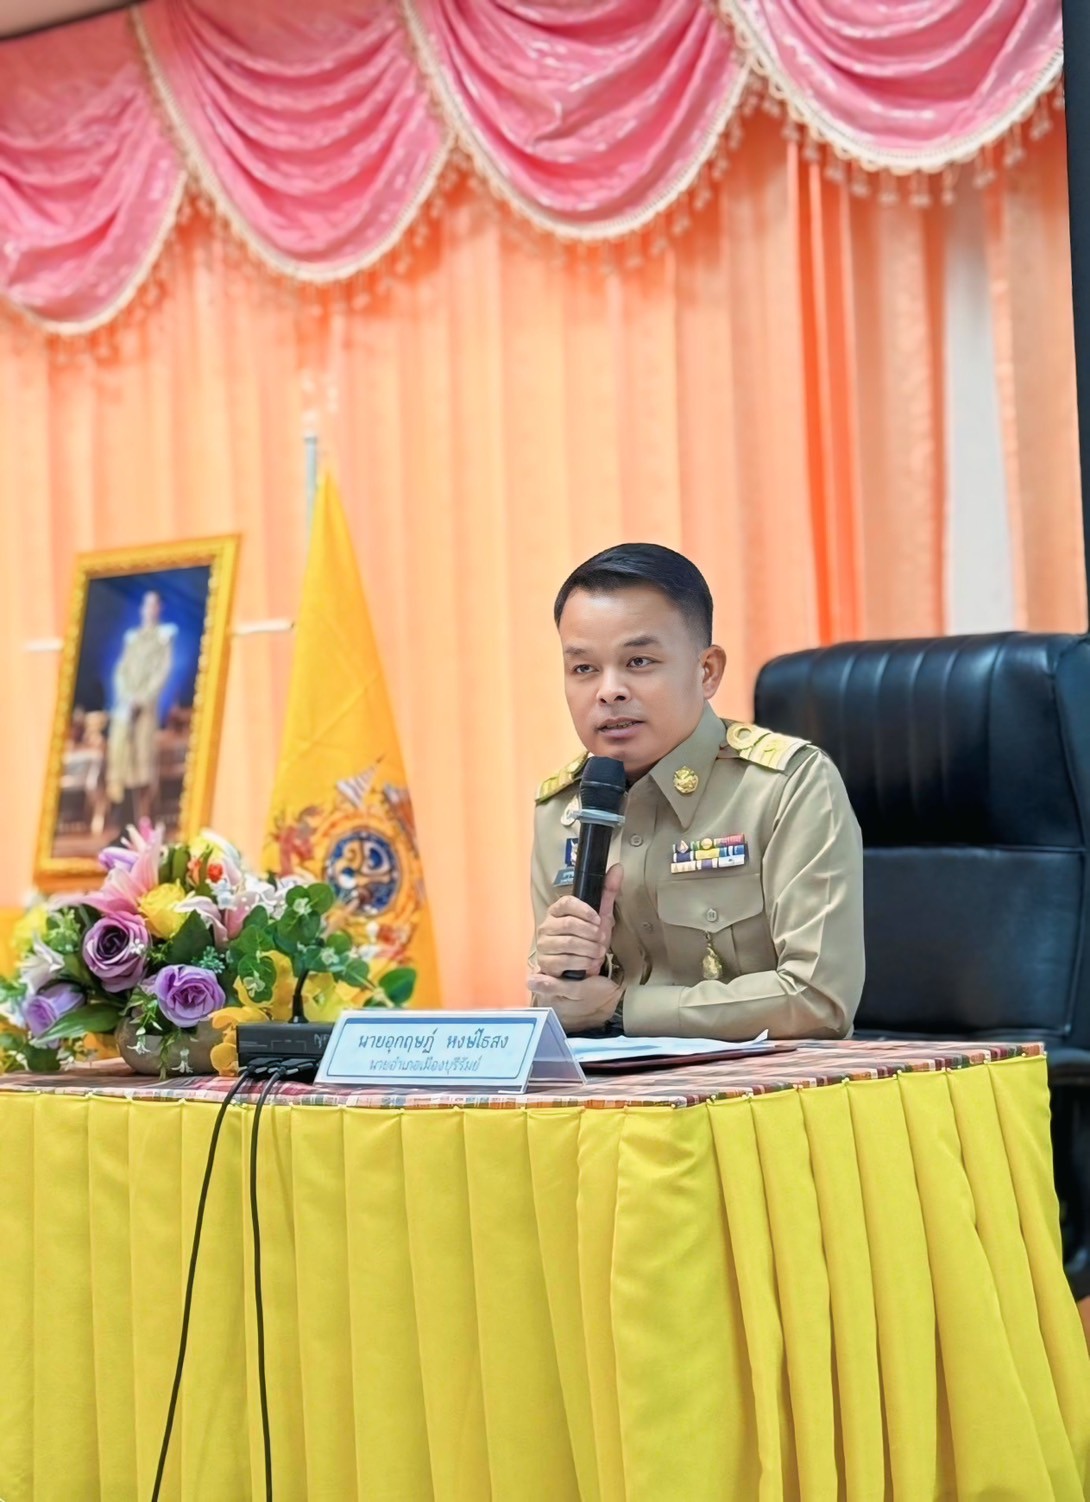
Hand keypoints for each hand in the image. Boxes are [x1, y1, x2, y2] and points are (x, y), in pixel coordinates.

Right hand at [527, 865, 622, 1030]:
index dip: (584, 910)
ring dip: (589, 949)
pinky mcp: (545, 963)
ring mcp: (544, 944)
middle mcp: (546, 926)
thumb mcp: (602, 915)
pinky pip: (565, 960)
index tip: (599, 919)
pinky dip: (583, 962)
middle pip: (569, 925)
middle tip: (602, 940)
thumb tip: (618, 867)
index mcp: (558, 911)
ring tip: (598, 952)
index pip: (566, 902)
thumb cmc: (589, 939)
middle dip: (591, 934)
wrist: (582, 967)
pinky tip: (590, 963)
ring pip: (568, 943)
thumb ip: (608, 892)